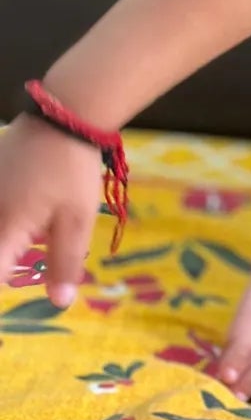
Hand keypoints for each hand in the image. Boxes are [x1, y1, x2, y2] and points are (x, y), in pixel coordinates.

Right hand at [0, 116, 102, 307]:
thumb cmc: (72, 171)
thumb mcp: (76, 220)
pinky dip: (9, 217)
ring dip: (10, 239)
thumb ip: (65, 263)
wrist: (63, 116)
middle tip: (36, 247)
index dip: (9, 281)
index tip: (26, 277)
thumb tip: (59, 303)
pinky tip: (27, 206)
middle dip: (10, 258)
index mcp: (4, 227)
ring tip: (35, 228)